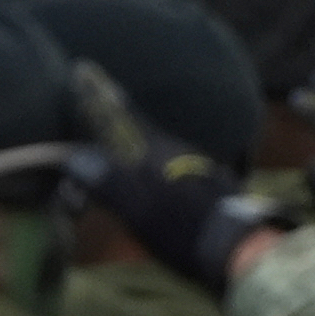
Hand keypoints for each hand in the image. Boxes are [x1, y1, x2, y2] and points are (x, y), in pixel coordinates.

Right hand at [68, 62, 280, 290]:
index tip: (84, 68)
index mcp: (157, 152)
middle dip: (115, 119)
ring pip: (156, 147)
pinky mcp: (208, 184)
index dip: (100, 96)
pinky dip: (150, 165)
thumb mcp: (138, 210)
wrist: (240, 247)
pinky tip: (149, 174)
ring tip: (115, 145)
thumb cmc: (183, 229)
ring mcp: (197, 166)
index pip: (122, 116)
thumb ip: (108, 182)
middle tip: (95, 105)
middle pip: (138, 130)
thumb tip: (74, 156)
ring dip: (134, 145)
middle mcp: (178, 150)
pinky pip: (169, 164)